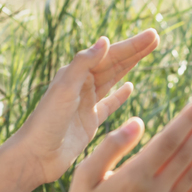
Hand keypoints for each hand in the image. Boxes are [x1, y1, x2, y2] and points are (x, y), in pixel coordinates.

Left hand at [12, 30, 159, 184]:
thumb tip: (105, 41)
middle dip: (135, 51)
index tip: (153, 35)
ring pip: (113, 79)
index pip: (109, 55)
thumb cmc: (45, 122)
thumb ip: (83, 64)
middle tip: (156, 38)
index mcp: (75, 74)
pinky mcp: (90, 122)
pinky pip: (109, 104)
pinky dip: (120, 95)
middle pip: (113, 64)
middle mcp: (81, 85)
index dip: (132, 45)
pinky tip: (130, 87)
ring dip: (130, 67)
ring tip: (147, 54)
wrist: (36, 156)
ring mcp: (86, 104)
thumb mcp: (64, 89)